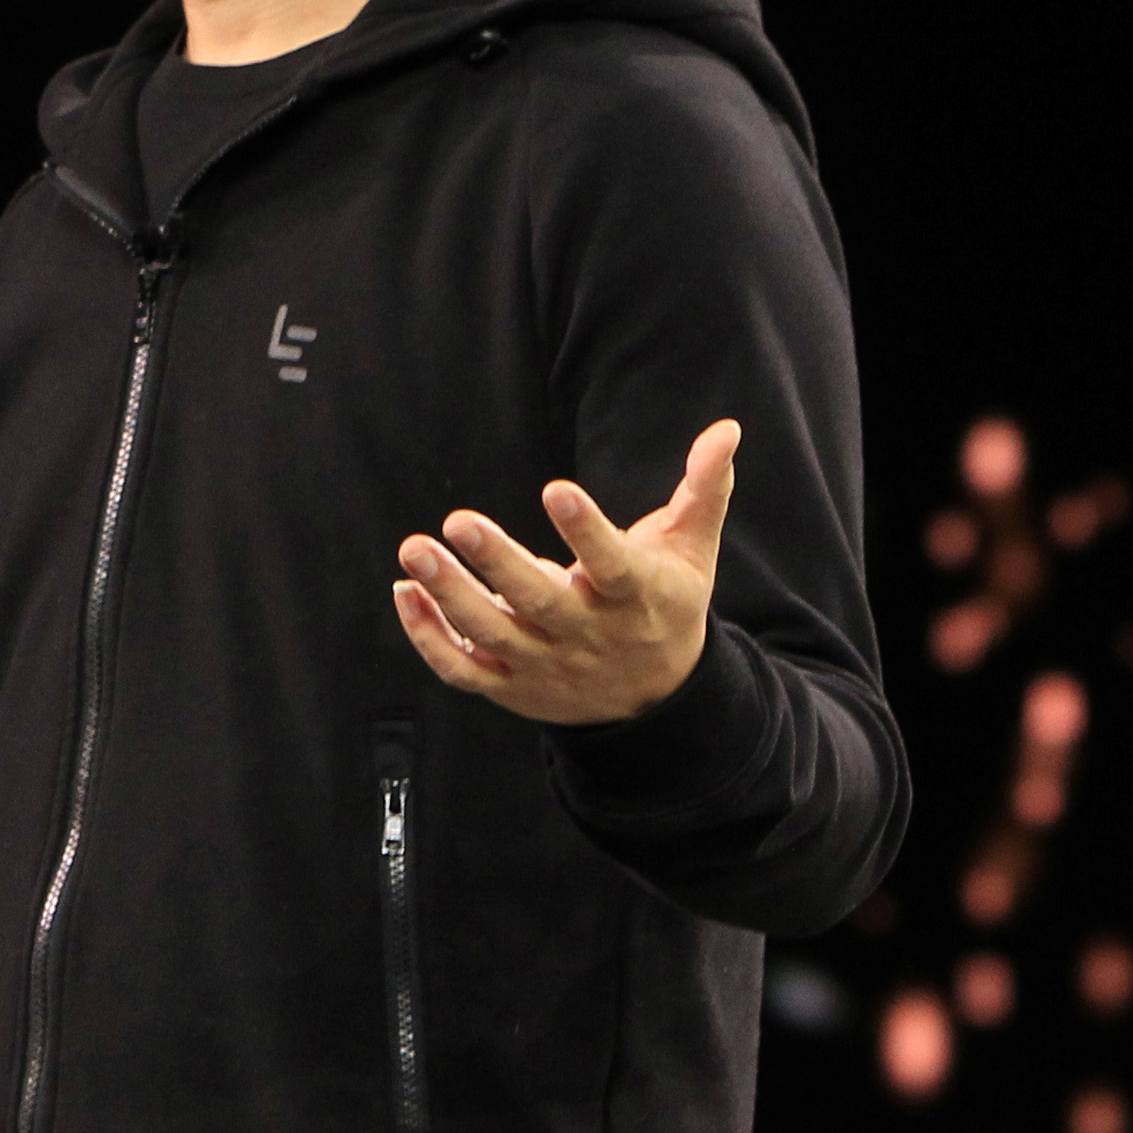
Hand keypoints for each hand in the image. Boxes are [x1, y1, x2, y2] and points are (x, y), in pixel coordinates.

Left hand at [390, 418, 740, 726]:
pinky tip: (405, 592)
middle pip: (541, 603)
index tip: (556, 490)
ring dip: (449, 595)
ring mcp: (548, 667)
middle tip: (457, 520)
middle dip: (498, 563)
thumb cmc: (667, 603)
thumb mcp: (690, 550)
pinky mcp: (513, 689)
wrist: (658, 704)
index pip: (613, 565)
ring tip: (413, 549)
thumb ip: (704, 488)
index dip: (587, 531)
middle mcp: (590, 636)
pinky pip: (464, 671)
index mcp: (637, 598)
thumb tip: (727, 428)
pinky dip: (429, 638)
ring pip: (493, 637)